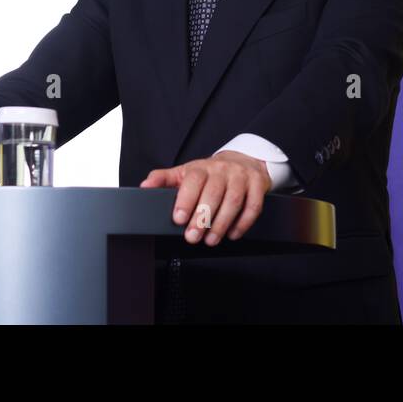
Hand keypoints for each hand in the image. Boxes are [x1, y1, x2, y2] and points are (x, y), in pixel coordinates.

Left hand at [139, 151, 270, 245]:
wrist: (242, 161)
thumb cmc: (210, 173)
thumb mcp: (185, 173)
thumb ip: (164, 179)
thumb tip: (144, 186)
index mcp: (202, 167)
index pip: (194, 180)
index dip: (186, 199)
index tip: (179, 219)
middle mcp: (222, 170)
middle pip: (213, 193)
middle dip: (202, 218)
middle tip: (193, 237)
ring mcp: (241, 177)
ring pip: (234, 201)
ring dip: (222, 224)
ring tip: (211, 240)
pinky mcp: (258, 184)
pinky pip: (254, 205)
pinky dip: (243, 223)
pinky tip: (233, 234)